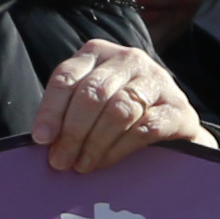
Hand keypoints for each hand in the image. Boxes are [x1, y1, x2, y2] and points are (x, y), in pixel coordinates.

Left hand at [32, 38, 210, 171]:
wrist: (172, 121)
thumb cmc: (119, 111)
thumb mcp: (90, 102)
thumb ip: (67, 112)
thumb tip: (44, 140)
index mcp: (97, 53)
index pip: (66, 77)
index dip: (51, 110)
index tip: (42, 138)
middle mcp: (128, 59)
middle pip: (92, 94)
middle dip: (72, 132)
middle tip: (61, 160)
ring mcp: (156, 79)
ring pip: (118, 110)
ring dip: (95, 143)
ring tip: (82, 165)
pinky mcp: (177, 106)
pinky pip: (144, 128)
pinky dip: (119, 149)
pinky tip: (105, 161)